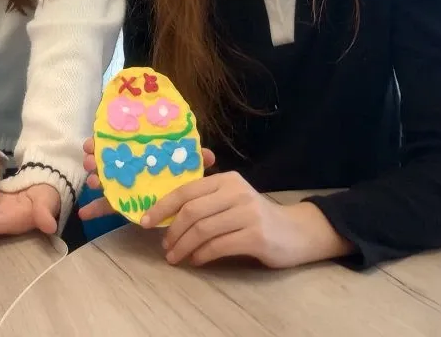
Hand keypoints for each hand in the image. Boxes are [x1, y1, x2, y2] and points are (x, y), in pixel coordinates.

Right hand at [78, 136, 215, 220]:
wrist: (184, 202)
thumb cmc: (181, 177)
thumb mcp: (188, 168)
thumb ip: (196, 161)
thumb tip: (209, 156)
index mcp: (141, 155)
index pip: (120, 144)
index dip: (105, 142)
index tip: (94, 142)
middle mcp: (128, 167)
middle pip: (107, 160)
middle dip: (95, 159)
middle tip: (90, 161)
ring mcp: (123, 185)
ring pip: (104, 180)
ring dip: (95, 180)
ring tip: (93, 182)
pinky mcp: (122, 204)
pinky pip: (107, 206)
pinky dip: (95, 209)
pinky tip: (84, 214)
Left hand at [143, 171, 353, 267]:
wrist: (296, 232)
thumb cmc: (255, 215)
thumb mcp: (232, 197)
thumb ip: (205, 198)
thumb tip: (164, 210)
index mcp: (226, 179)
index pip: (185, 190)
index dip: (161, 206)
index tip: (144, 221)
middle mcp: (236, 192)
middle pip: (191, 211)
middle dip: (171, 230)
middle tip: (164, 245)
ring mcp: (247, 214)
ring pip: (202, 230)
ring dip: (183, 246)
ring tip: (175, 257)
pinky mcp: (256, 236)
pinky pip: (218, 246)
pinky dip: (201, 255)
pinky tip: (196, 261)